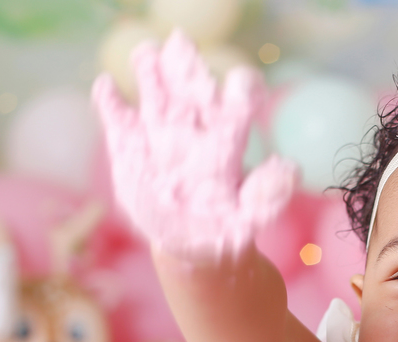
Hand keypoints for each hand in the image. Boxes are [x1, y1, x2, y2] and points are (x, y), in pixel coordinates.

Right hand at [92, 31, 297, 259]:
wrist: (187, 241)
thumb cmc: (225, 226)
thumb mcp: (250, 217)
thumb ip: (267, 195)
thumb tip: (291, 168)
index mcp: (227, 138)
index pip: (239, 103)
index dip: (242, 91)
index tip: (242, 87)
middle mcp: (194, 126)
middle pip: (193, 86)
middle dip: (188, 65)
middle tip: (182, 43)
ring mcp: (159, 131)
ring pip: (155, 91)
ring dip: (149, 69)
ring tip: (147, 53)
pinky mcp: (129, 143)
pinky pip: (117, 116)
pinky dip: (109, 101)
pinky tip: (107, 86)